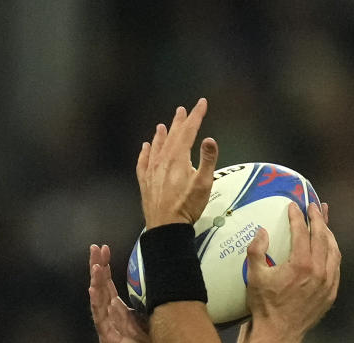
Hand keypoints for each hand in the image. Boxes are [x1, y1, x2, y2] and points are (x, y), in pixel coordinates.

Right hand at [88, 244, 155, 342]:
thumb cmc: (157, 341)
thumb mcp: (152, 311)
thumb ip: (145, 296)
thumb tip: (154, 272)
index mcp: (119, 310)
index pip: (108, 284)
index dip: (105, 267)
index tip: (104, 248)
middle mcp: (110, 317)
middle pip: (100, 288)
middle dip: (97, 268)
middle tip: (95, 248)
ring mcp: (107, 328)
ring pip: (98, 300)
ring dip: (96, 281)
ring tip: (95, 265)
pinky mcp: (108, 340)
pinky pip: (100, 318)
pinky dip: (96, 303)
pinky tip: (93, 289)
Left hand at [136, 97, 218, 227]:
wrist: (166, 227)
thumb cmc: (187, 206)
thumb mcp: (204, 184)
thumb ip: (208, 160)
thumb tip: (209, 139)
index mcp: (178, 158)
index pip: (189, 131)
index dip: (196, 116)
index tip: (202, 103)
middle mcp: (162, 160)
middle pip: (172, 136)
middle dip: (179, 122)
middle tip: (182, 110)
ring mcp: (151, 171)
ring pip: (156, 146)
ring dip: (161, 135)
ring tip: (163, 125)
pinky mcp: (145, 182)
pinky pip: (143, 162)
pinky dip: (145, 152)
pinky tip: (145, 147)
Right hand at [244, 201, 339, 342]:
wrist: (279, 334)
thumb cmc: (265, 305)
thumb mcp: (254, 276)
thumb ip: (256, 251)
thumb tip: (262, 231)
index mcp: (301, 264)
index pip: (302, 232)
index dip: (298, 217)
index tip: (294, 206)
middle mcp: (319, 271)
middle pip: (323, 237)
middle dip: (318, 219)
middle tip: (314, 206)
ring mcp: (328, 282)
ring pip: (334, 250)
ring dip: (329, 233)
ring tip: (324, 221)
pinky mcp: (331, 292)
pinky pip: (336, 266)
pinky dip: (332, 252)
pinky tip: (328, 246)